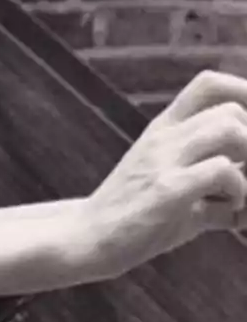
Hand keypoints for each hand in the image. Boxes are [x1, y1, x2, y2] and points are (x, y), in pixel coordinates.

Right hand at [79, 70, 246, 281]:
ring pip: (230, 129)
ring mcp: (163, 160)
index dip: (245, 96)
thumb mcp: (172, 182)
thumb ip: (210, 176)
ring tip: (240, 193)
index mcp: (164, 129)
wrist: (88, 237)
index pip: (209, 84)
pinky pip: (223, 171)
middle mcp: (164, 137)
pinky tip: (230, 213)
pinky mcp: (167, 190)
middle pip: (231, 109)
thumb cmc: (137, 214)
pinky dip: (241, 193)